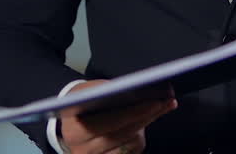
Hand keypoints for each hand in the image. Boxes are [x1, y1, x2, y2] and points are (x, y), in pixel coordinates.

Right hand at [59, 80, 176, 153]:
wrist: (69, 123)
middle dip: (147, 115)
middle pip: (124, 133)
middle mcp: (82, 150)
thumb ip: (110, 91)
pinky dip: (140, 135)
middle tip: (166, 101)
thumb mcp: (89, 91)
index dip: (135, 111)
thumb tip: (141, 88)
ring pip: (131, 143)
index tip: (155, 101)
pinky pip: (131, 151)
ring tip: (160, 106)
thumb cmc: (83, 103)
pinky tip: (145, 120)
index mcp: (74, 129)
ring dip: (146, 124)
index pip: (111, 121)